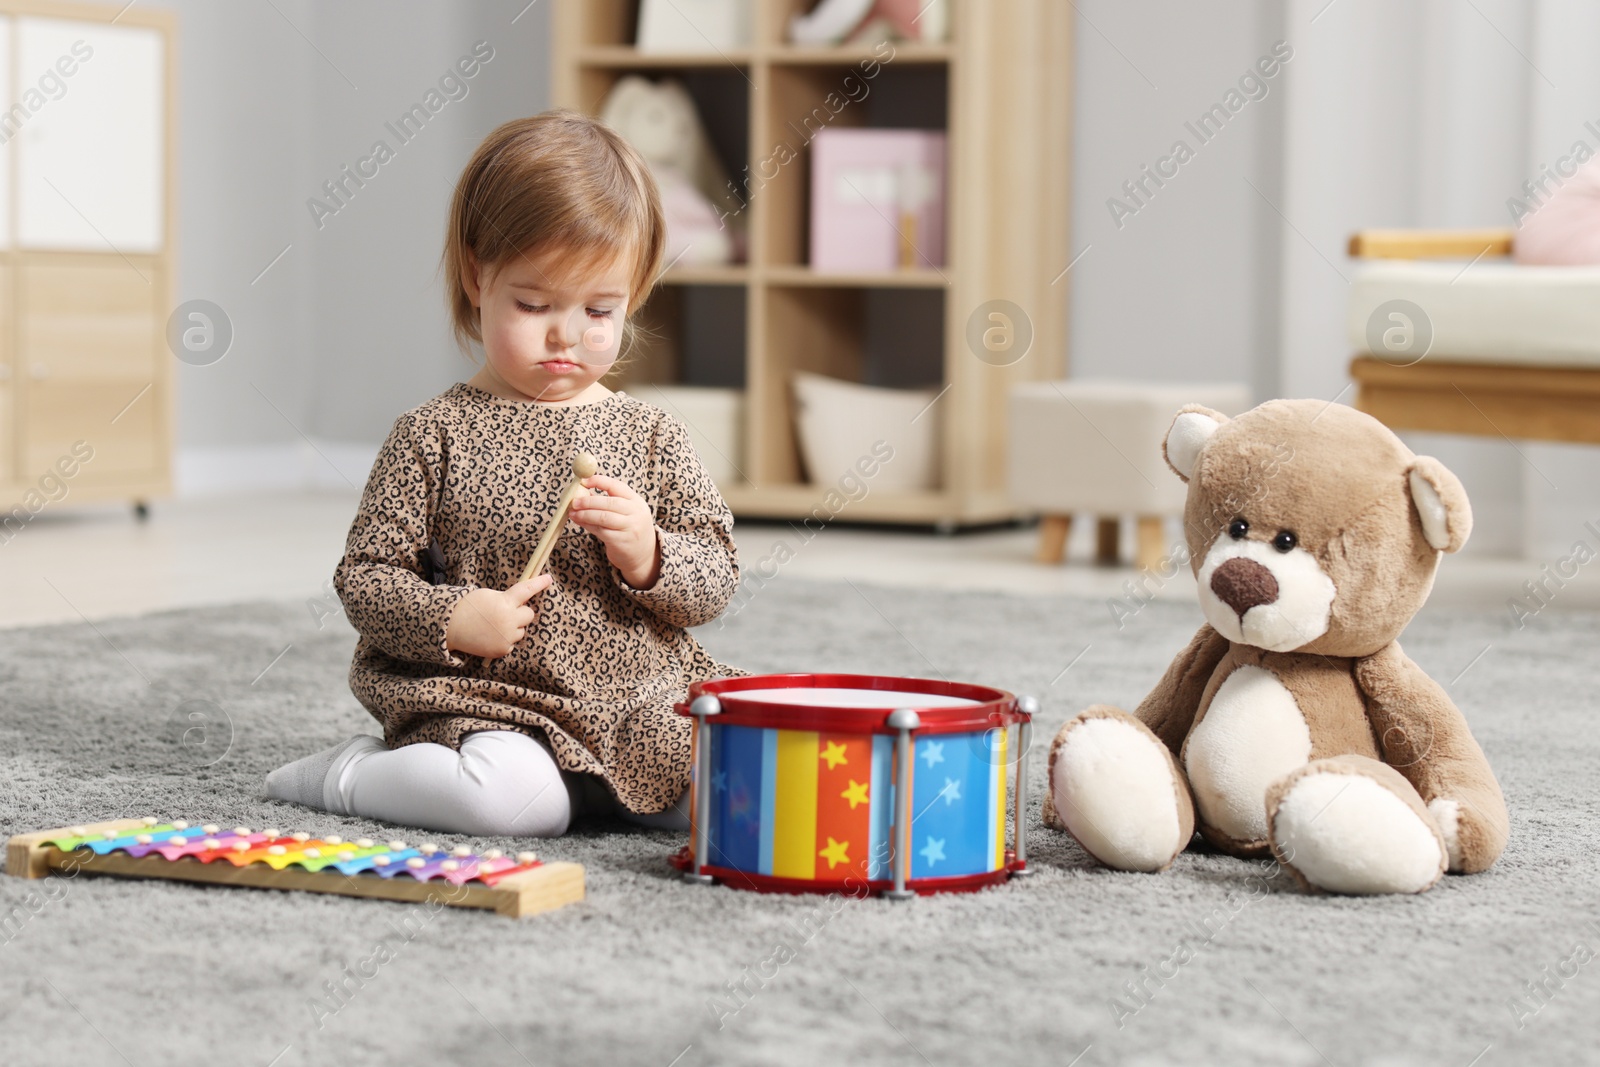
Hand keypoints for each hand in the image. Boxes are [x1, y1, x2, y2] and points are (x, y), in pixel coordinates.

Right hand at [445, 575, 551, 658]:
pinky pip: (512, 643)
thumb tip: (520, 600)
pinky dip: (505, 640)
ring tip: (494, 626)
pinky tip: (491, 637)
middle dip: (520, 612)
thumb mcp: (487, 595)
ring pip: (521, 631)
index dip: (539, 584)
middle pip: (529, 614)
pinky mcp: (502, 650)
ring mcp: (507, 636)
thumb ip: (505, 598)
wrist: (450, 628)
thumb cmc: (468, 608)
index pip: (527, 590)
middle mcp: (509, 620)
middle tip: (506, 612)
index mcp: (505, 602)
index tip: (549, 579)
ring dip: (513, 628)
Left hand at [568, 473, 660, 588]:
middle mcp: (636, 513)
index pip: (617, 486)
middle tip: (574, 502)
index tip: (583, 481)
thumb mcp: (625, 512)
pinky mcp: (622, 542)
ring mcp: (630, 528)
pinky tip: (581, 522)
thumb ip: (608, 502)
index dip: (599, 481)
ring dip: (585, 514)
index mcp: (636, 501)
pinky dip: (588, 526)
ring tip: (573, 513)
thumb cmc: (629, 528)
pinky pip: (601, 531)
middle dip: (589, 501)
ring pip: (604, 517)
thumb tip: (582, 492)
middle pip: (610, 502)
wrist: (643, 554)